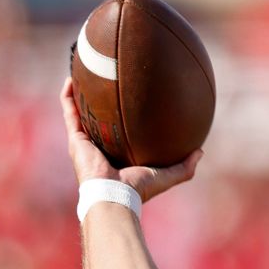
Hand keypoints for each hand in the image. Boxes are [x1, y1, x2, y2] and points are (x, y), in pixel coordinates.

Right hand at [59, 77, 202, 201]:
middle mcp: (100, 147)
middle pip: (99, 120)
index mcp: (119, 155)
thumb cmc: (139, 189)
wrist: (114, 195)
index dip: (123, 119)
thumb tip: (200, 151)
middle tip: (107, 81)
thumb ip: (185, 167)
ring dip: (80, 94)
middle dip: (100, 103)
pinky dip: (68, 96)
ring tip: (84, 73)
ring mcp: (85, 143)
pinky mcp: (75, 139)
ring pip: (80, 113)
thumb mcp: (167, 176)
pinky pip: (69, 112)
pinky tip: (72, 77)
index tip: (130, 100)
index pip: (120, 134)